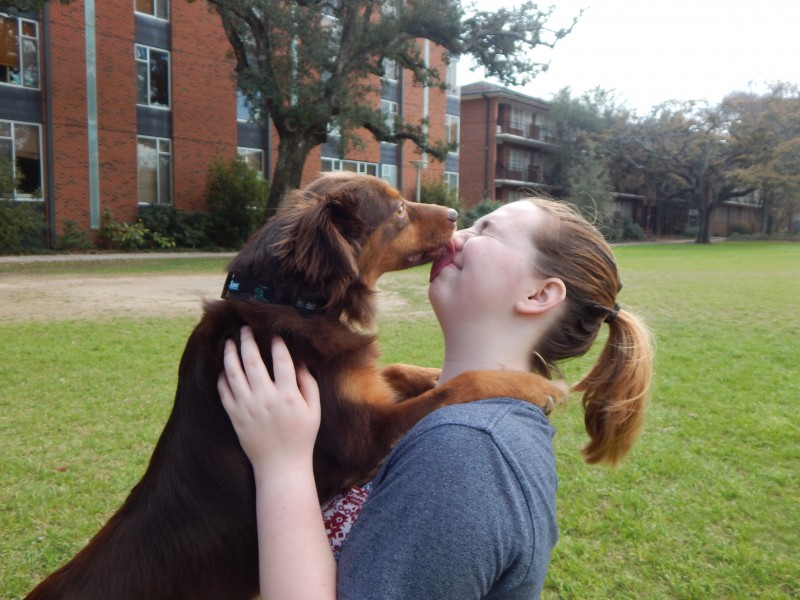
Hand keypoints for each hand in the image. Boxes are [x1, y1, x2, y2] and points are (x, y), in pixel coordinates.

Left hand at [218, 326, 320, 477]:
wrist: (281, 465)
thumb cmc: (301, 437)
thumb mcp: (314, 410)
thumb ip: (308, 384)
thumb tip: (300, 361)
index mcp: (288, 395)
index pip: (282, 361)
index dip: (277, 343)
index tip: (274, 333)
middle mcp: (266, 398)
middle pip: (253, 361)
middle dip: (248, 341)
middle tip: (245, 328)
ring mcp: (247, 407)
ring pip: (234, 373)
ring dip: (230, 354)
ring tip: (230, 342)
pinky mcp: (235, 416)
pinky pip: (224, 392)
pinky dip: (222, 377)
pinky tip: (224, 368)